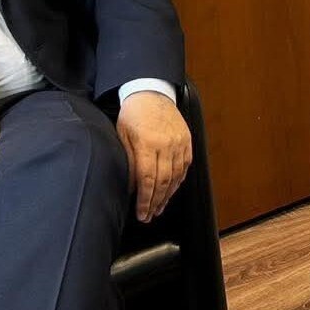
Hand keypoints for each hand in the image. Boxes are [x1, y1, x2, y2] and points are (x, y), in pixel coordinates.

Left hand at [117, 91, 192, 222]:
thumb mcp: (122, 136)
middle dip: (155, 203)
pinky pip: (184, 167)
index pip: (148, 179)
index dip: (145, 200)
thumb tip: (131, 187)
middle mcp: (166, 144)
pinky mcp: (187, 141)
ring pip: (176, 177)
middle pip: (163, 182)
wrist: (151, 92)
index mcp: (148, 143)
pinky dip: (178, 182)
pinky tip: (170, 191)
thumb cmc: (133, 114)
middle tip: (148, 216)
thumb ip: (128, 161)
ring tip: (158, 208)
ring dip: (167, 196)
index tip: (141, 213)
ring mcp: (179, 143)